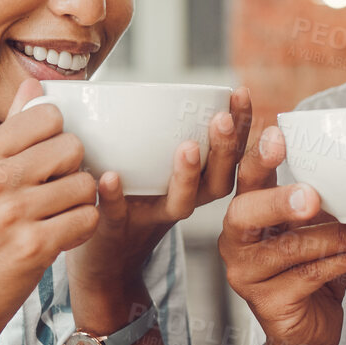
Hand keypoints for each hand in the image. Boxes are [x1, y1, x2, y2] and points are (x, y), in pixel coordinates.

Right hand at [0, 78, 99, 340]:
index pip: (47, 115)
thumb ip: (13, 128)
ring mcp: (13, 213)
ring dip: (80, 203)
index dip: (58, 138)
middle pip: (73, 147)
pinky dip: (83, 229)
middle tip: (53, 195)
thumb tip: (36, 82)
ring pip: (86, 185)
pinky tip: (61, 237)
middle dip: (73, 171)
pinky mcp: (35, 245)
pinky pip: (88, 218)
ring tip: (55, 218)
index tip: (45, 163)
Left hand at [70, 88, 253, 297]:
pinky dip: (117, 196)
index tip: (242, 92)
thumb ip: (156, 129)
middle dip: (224, 149)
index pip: (230, 153)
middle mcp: (184, 203)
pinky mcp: (116, 231)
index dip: (241, 126)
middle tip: (223, 119)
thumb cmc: (130, 201)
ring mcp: (152, 219)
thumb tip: (153, 79)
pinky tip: (113, 176)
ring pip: (180, 202)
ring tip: (187, 148)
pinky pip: (118, 214)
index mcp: (198, 184)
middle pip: (217, 180)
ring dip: (186, 175)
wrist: (103, 265)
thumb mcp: (151, 168)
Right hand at [219, 124, 345, 344]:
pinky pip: (311, 274)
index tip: (275, 129)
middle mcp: (235, 239)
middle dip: (278, 200)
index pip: (243, 173)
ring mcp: (246, 274)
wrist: (309, 332)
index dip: (252, 150)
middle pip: (246, 212)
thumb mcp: (316, 225)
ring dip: (338, 235)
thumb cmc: (312, 268)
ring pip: (290, 248)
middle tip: (312, 195)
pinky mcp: (267, 303)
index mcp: (246, 209)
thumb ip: (327, 194)